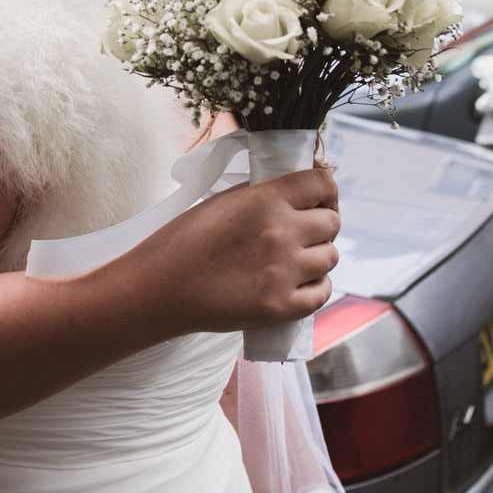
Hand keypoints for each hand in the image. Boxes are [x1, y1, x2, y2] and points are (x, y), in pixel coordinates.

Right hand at [135, 167, 339, 337]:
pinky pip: (322, 293)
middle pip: (331, 222)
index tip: (318, 197)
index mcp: (266, 200)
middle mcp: (282, 234)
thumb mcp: (224, 201)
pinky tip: (300, 281)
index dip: (324, 190)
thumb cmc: (184, 240)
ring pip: (330, 257)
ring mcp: (285, 273)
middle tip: (305, 229)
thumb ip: (261, 194)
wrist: (161, 287)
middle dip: (322, 223)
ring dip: (318, 255)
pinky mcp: (282, 307)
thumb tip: (291, 193)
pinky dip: (316, 286)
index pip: (321, 184)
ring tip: (298, 257)